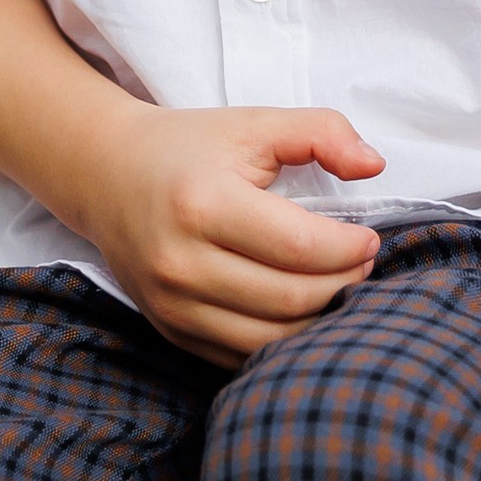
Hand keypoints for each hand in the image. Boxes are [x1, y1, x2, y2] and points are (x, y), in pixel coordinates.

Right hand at [80, 102, 385, 363]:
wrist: (106, 176)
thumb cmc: (189, 149)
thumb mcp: (255, 124)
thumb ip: (321, 132)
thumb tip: (375, 165)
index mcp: (203, 204)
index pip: (300, 247)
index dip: (350, 248)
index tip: (368, 237)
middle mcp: (181, 262)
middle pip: (292, 299)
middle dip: (343, 284)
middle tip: (360, 263)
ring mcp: (172, 305)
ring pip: (271, 340)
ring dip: (319, 320)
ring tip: (336, 287)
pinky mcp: (171, 331)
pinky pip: (242, 357)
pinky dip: (282, 342)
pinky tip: (300, 311)